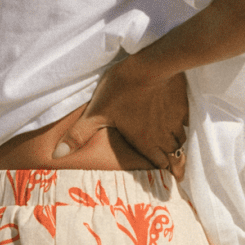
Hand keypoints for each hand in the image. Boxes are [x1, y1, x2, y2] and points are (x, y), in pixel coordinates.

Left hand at [53, 58, 190, 171]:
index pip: (161, 164)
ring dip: (179, 146)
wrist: (150, 64)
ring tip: (179, 150)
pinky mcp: (182, 104)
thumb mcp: (95, 113)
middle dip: (176, 164)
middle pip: (175, 156)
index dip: (166, 173)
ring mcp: (175, 120)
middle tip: (178, 173)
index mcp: (145, 142)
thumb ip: (78, 136)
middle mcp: (163, 136)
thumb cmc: (121, 90)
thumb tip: (56, 155)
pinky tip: (182, 123)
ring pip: (182, 140)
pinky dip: (185, 125)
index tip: (171, 180)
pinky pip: (187, 121)